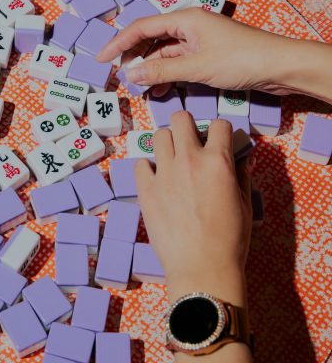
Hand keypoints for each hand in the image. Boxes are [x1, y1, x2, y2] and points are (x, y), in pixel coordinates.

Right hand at [96, 8, 309, 96]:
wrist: (281, 66)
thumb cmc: (242, 59)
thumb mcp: (196, 67)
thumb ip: (161, 71)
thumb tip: (131, 75)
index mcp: (184, 20)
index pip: (140, 28)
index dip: (118, 43)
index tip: (101, 60)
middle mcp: (189, 26)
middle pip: (149, 38)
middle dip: (131, 56)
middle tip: (116, 75)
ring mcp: (198, 41)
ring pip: (163, 53)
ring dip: (149, 69)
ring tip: (138, 87)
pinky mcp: (207, 55)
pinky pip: (177, 63)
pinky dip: (165, 75)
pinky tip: (160, 90)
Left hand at [136, 112, 252, 304]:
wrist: (202, 267)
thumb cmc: (230, 239)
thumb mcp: (244, 204)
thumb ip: (241, 175)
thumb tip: (240, 157)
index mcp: (217, 161)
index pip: (219, 124)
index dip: (221, 131)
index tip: (219, 141)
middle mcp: (188, 160)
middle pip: (180, 118)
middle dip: (187, 125)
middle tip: (190, 141)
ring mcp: (163, 173)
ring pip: (159, 135)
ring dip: (167, 143)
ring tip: (172, 159)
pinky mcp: (144, 189)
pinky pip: (140, 164)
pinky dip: (148, 168)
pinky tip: (157, 180)